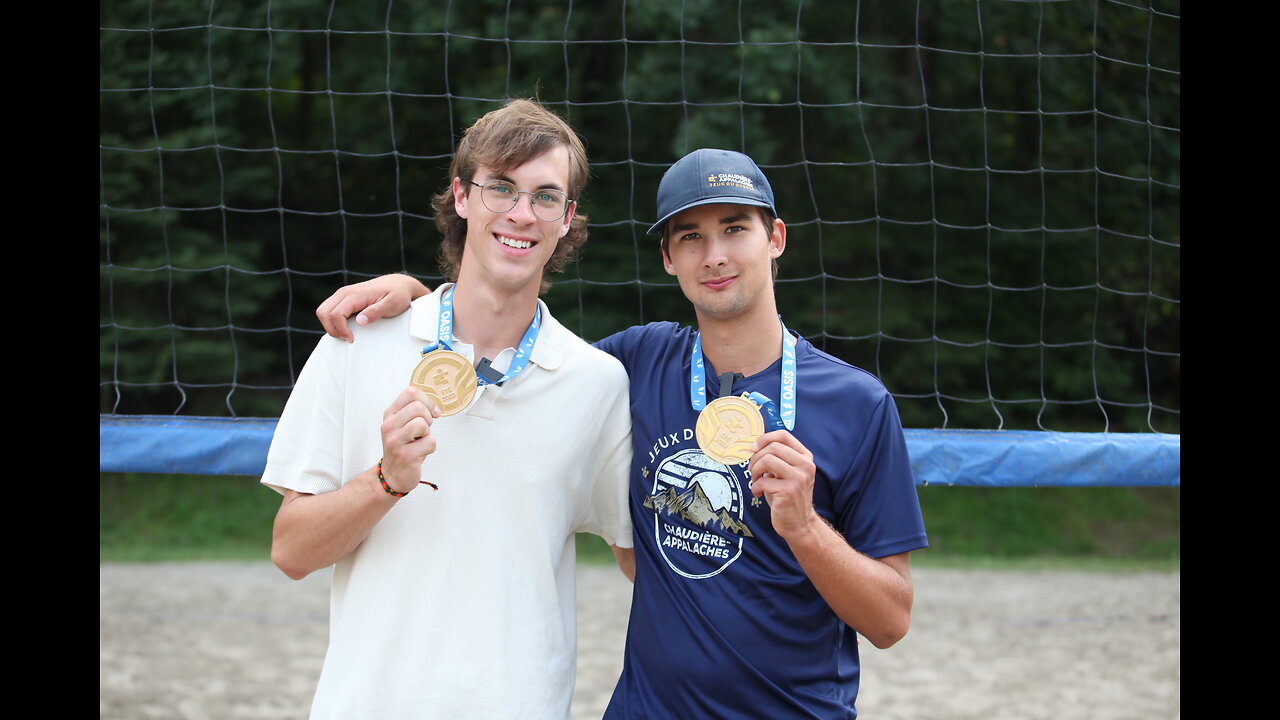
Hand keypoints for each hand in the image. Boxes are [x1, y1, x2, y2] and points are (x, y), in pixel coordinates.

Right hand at [316, 274, 430, 341]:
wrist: (398, 284)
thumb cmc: (397, 295)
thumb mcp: (392, 304)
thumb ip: (376, 312)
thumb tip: (359, 321)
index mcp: (354, 294)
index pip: (336, 314)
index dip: (340, 330)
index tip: (352, 339)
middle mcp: (344, 292)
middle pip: (323, 312)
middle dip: (332, 329)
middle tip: (347, 338)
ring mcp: (342, 294)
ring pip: (322, 311)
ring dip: (330, 326)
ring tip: (346, 334)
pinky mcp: (343, 298)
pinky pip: (328, 310)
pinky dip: (332, 321)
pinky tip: (346, 327)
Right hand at [378, 386, 441, 493]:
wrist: (392, 475)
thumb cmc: (402, 447)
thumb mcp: (402, 425)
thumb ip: (413, 411)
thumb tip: (435, 404)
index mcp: (390, 414)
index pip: (411, 392)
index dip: (427, 401)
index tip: (432, 412)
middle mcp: (389, 426)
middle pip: (418, 407)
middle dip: (428, 418)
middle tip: (423, 431)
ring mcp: (395, 441)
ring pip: (422, 424)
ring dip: (428, 433)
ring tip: (419, 441)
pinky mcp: (405, 455)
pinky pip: (430, 442)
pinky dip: (430, 448)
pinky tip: (420, 453)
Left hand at [748, 430, 820, 539]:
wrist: (799, 523)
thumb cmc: (788, 496)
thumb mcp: (787, 473)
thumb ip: (777, 458)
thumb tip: (755, 446)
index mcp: (805, 457)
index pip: (784, 435)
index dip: (765, 438)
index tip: (754, 447)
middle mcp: (805, 466)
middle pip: (773, 447)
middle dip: (756, 457)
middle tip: (752, 469)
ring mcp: (799, 478)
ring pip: (767, 460)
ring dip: (754, 470)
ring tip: (755, 480)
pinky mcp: (789, 491)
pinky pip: (762, 480)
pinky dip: (755, 486)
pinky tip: (758, 492)